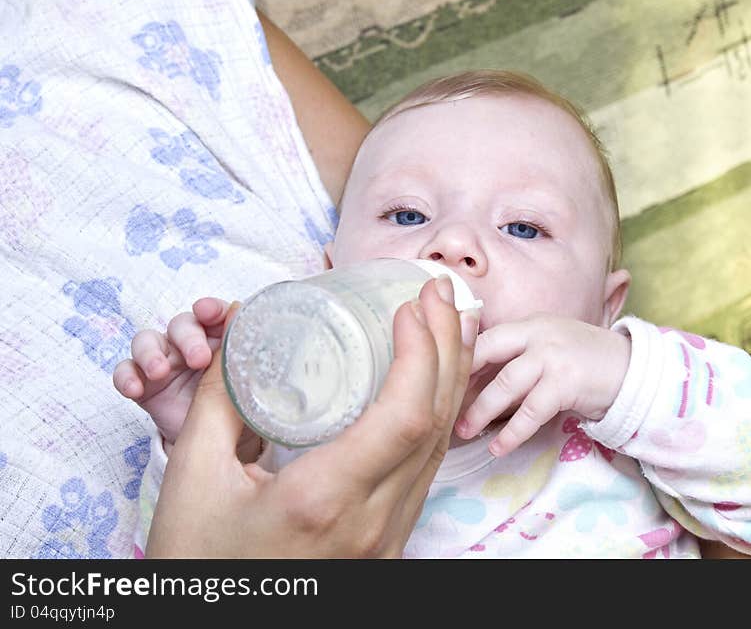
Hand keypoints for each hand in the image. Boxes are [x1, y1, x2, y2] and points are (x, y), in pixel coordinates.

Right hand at [112, 298, 260, 456]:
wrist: (215, 444)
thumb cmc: (233, 408)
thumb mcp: (241, 386)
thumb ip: (240, 358)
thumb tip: (249, 325)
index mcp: (220, 340)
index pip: (214, 314)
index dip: (211, 308)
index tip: (209, 312)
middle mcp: (190, 345)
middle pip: (183, 325)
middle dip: (188, 338)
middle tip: (198, 359)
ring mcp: (165, 362)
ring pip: (147, 340)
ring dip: (151, 352)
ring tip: (158, 372)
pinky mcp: (144, 383)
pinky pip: (126, 370)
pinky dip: (126, 376)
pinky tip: (134, 390)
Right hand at [146, 276, 478, 556]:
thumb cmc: (202, 565)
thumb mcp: (192, 478)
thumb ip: (217, 403)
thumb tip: (241, 340)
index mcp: (322, 500)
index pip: (402, 417)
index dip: (421, 353)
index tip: (411, 306)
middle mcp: (369, 521)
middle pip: (434, 425)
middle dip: (447, 349)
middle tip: (441, 293)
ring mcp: (385, 537)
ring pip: (438, 448)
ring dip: (450, 379)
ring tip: (450, 324)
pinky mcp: (387, 543)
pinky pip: (426, 472)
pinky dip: (436, 417)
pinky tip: (433, 386)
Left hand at [454, 314, 631, 456]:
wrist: (633, 369)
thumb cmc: (586, 361)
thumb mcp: (550, 345)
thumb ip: (518, 355)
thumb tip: (472, 378)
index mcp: (529, 325)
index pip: (484, 336)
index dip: (457, 356)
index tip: (436, 377)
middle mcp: (538, 334)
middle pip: (486, 353)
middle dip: (459, 380)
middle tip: (438, 403)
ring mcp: (552, 357)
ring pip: (505, 384)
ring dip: (480, 410)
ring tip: (463, 431)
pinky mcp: (566, 383)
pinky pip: (531, 411)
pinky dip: (512, 432)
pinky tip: (498, 447)